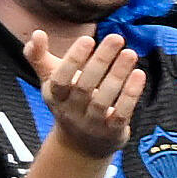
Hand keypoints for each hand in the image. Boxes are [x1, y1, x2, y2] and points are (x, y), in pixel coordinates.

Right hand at [24, 26, 143, 157]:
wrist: (80, 144)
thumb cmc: (67, 101)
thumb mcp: (50, 80)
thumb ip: (39, 56)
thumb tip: (37, 32)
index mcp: (54, 96)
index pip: (60, 79)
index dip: (73, 60)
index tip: (88, 38)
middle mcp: (70, 111)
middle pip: (84, 86)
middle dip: (101, 60)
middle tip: (116, 37)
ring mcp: (91, 123)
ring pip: (103, 100)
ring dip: (118, 75)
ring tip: (130, 53)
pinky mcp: (111, 132)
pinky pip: (121, 114)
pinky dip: (130, 95)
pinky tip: (139, 74)